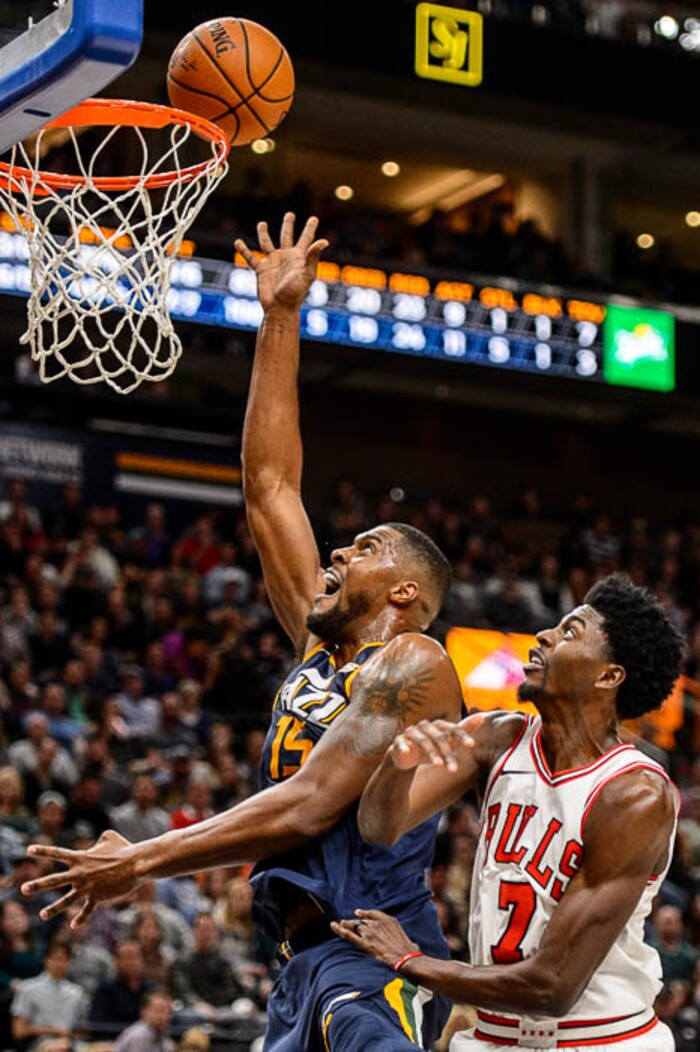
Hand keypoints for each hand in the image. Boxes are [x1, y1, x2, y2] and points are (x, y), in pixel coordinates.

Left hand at [20, 829, 136, 925]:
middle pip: (54, 880)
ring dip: (53, 909)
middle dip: (37, 885)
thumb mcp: (110, 837)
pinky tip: (73, 926)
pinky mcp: (97, 897)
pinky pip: (86, 910)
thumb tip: (99, 842)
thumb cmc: (124, 849)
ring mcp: (87, 887)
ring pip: (66, 900)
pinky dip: (80, 919)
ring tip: (42, 915)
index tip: (29, 850)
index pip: (58, 853)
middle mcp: (80, 873)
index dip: (43, 851)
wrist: (135, 864)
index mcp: (81, 857)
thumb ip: (100, 839)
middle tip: (23, 889)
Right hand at [235, 212, 327, 312]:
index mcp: (298, 257)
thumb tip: (324, 241)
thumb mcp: (306, 274)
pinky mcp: (261, 270)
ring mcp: (272, 263)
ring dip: (263, 233)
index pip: (306, 239)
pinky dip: (243, 250)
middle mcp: (285, 258)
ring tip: (262, 223)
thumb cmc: (295, 293)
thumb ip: (312, 257)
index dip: (310, 228)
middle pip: (287, 236)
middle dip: (288, 225)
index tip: (314, 218)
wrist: (279, 308)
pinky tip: (237, 242)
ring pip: (267, 243)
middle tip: (290, 214)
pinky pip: (250, 258)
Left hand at [330, 909, 418, 966]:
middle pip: (362, 921)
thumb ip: (401, 939)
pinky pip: (349, 935)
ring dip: (347, 925)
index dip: (365, 913)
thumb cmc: (409, 951)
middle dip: (354, 921)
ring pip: (354, 926)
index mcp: (388, 920)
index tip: (359, 913)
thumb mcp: (407, 938)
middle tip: (347, 921)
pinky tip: (334, 925)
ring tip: (340, 924)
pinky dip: (340, 929)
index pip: (373, 914)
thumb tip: (410, 946)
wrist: (405, 957)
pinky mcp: (364, 943)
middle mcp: (377, 924)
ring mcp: (370, 933)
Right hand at [388, 718, 474, 772]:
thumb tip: (482, 717)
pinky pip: (400, 742)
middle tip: (454, 769)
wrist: (407, 756)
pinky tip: (407, 752)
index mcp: (438, 725)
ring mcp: (411, 733)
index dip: (462, 735)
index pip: (452, 728)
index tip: (472, 745)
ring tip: (438, 765)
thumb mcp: (449, 741)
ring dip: (431, 752)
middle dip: (447, 753)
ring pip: (422, 740)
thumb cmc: (431, 747)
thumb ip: (465, 730)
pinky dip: (403, 746)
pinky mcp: (399, 742)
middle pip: (438, 737)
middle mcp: (424, 726)